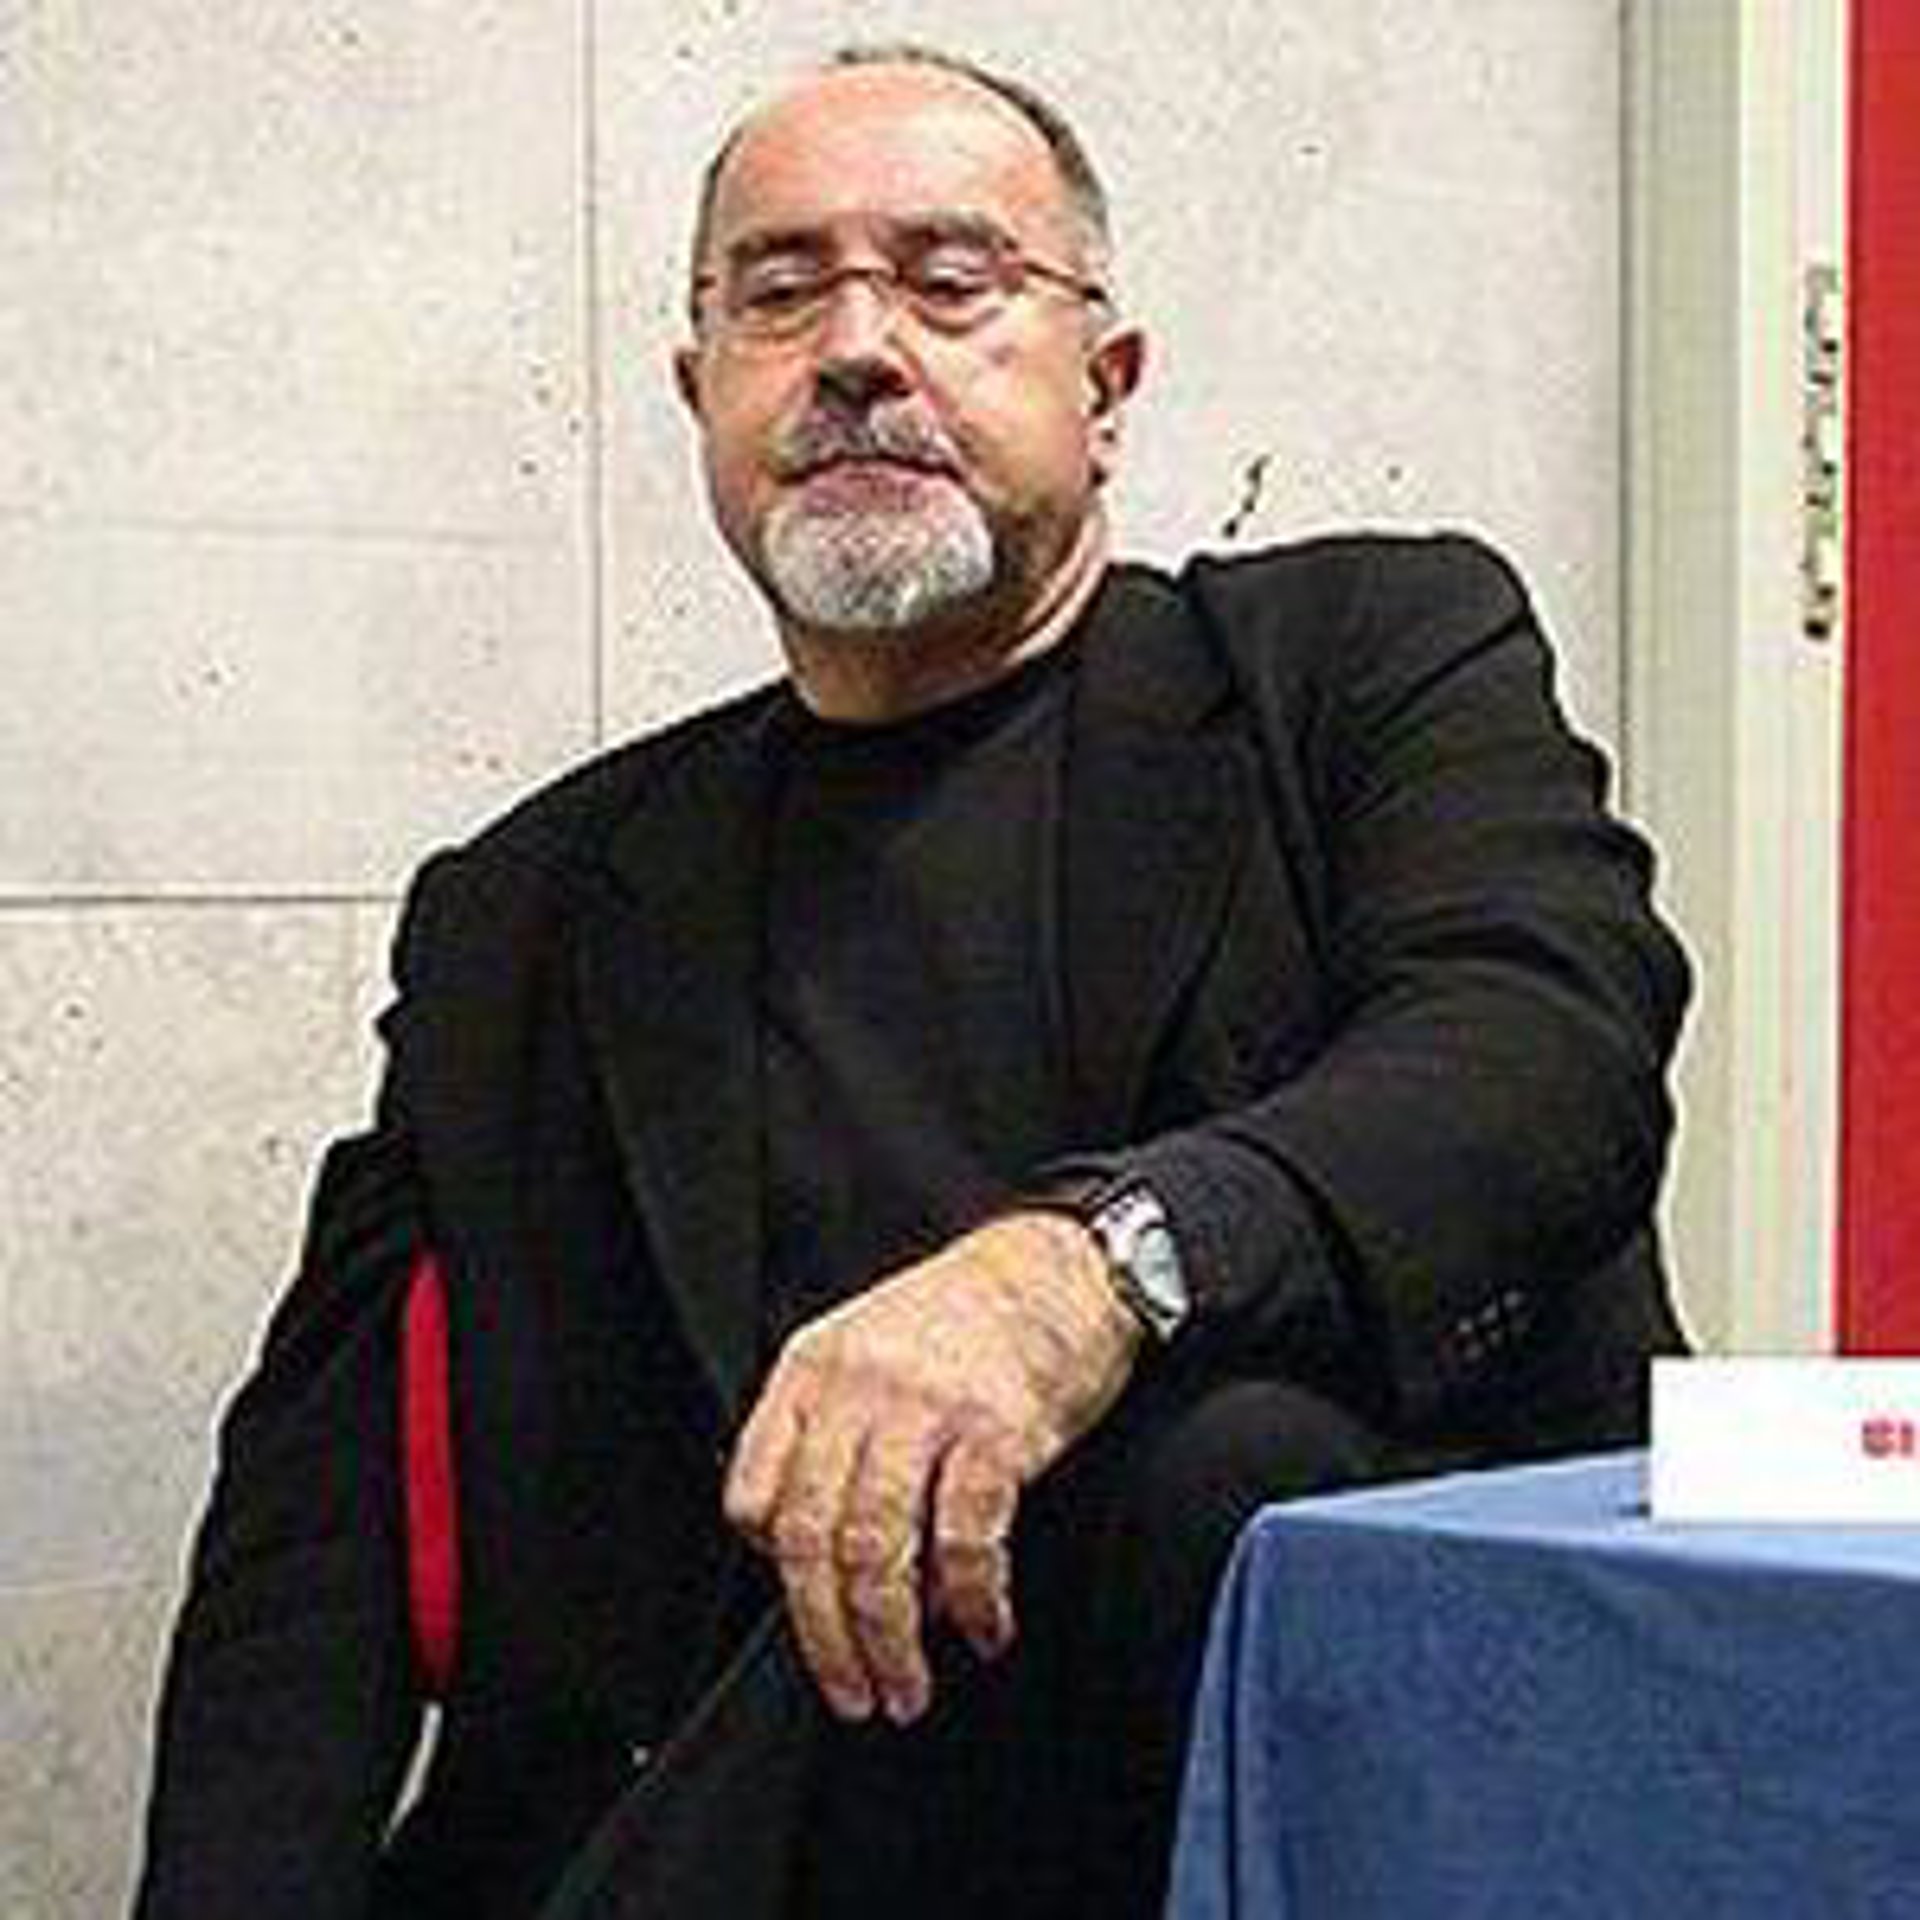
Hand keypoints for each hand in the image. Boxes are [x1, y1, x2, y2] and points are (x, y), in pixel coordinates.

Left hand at [723, 1211, 1140, 1725]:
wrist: (1060, 1266)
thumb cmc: (968, 1318)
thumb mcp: (868, 1349)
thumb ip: (836, 1434)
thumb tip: (833, 1557)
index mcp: (813, 1370)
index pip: (754, 1493)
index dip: (776, 1569)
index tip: (811, 1611)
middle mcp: (859, 1389)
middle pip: (812, 1538)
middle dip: (828, 1637)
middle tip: (855, 1693)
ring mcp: (927, 1409)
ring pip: (877, 1552)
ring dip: (890, 1640)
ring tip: (909, 1687)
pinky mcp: (998, 1432)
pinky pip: (966, 1540)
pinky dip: (973, 1601)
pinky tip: (986, 1627)